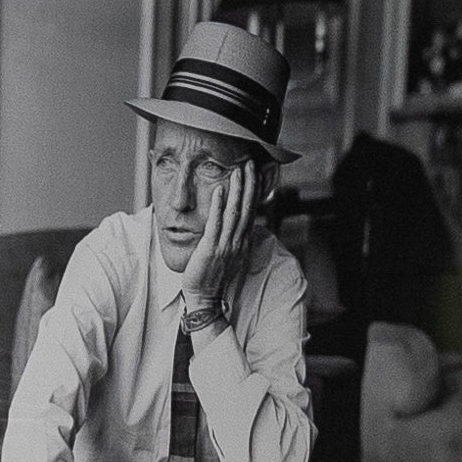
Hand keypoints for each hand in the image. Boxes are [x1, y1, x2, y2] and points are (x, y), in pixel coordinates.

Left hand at [184, 159, 254, 318]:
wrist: (205, 297)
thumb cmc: (213, 275)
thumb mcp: (228, 254)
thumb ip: (233, 237)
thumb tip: (234, 223)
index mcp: (242, 241)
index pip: (251, 211)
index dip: (254, 192)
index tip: (255, 173)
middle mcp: (238, 241)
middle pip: (247, 208)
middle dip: (249, 184)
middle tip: (251, 163)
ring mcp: (226, 245)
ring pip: (235, 212)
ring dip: (237, 190)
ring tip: (238, 170)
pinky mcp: (211, 248)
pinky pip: (216, 223)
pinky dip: (218, 206)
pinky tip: (220, 190)